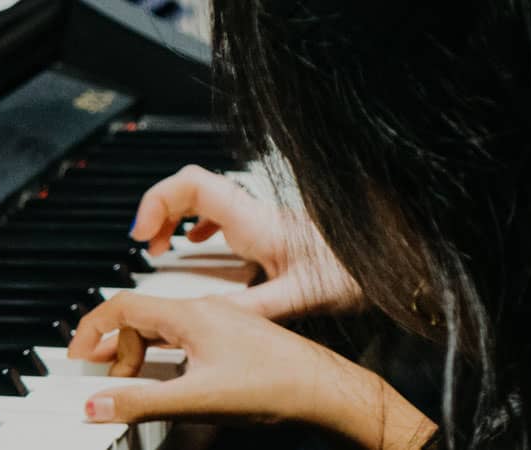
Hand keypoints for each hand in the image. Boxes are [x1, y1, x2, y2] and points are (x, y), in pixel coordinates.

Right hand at [67, 292, 436, 449]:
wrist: (327, 391)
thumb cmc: (275, 387)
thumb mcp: (197, 399)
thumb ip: (141, 403)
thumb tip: (96, 405)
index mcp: (190, 314)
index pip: (123, 307)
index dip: (93, 329)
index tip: (77, 353)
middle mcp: (204, 310)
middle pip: (140, 320)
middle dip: (117, 352)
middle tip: (112, 387)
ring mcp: (221, 323)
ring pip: (164, 330)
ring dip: (141, 356)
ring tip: (136, 386)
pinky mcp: (235, 339)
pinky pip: (186, 339)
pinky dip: (166, 357)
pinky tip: (174, 380)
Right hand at [130, 166, 360, 318]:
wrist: (388, 261)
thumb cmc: (354, 274)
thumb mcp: (300, 298)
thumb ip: (252, 307)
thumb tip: (206, 315)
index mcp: (255, 221)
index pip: (192, 184)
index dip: (157, 201)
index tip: (141, 235)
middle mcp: (254, 213)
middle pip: (190, 187)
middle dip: (157, 209)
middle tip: (143, 243)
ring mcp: (260, 218)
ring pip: (203, 200)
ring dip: (173, 217)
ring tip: (159, 246)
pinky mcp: (267, 230)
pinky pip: (220, 215)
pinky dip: (196, 226)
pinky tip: (195, 245)